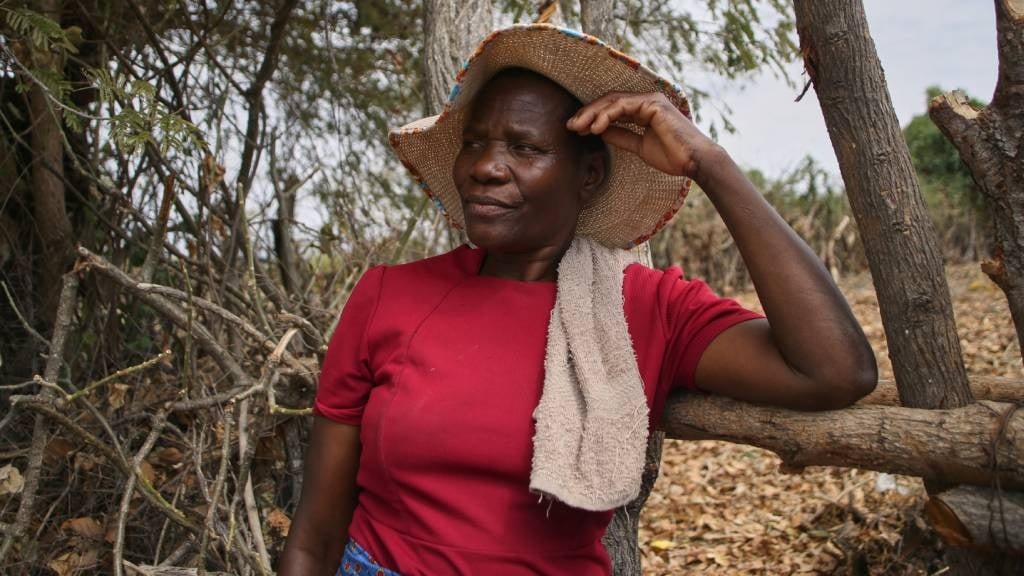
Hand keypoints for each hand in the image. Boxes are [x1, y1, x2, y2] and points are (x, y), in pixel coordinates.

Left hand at [566, 92, 720, 179]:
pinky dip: (607, 115)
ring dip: (592, 113)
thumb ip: (621, 137)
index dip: (592, 118)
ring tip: (578, 127)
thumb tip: (600, 132)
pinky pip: (623, 106)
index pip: (612, 109)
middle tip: (569, 125)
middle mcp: (646, 102)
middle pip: (609, 101)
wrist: (694, 161)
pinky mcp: (653, 104)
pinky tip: (595, 127)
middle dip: (587, 113)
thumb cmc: (673, 156)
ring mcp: (650, 100)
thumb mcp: (639, 147)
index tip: (575, 129)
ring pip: (613, 101)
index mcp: (643, 111)